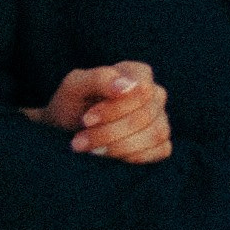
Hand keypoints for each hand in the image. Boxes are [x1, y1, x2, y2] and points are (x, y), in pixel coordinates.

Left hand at [36, 62, 169, 161]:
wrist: (67, 128)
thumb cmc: (72, 103)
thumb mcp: (75, 86)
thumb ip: (99, 79)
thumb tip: (126, 86)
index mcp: (138, 73)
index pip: (142, 91)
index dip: (115, 109)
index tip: (86, 120)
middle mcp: (155, 94)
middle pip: (145, 116)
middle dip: (109, 133)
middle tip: (79, 142)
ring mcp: (161, 118)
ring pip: (155, 134)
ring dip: (119, 147)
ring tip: (91, 150)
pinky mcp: (162, 142)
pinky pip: (161, 150)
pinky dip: (135, 156)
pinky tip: (111, 156)